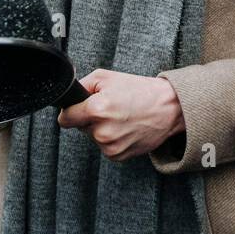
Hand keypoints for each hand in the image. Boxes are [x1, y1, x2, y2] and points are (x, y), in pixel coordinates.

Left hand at [57, 69, 184, 161]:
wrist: (169, 108)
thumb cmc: (139, 90)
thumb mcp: (106, 77)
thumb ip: (81, 86)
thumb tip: (68, 98)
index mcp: (97, 109)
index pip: (65, 119)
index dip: (70, 112)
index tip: (78, 109)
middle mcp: (102, 131)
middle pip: (80, 127)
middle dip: (90, 118)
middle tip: (111, 108)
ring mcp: (110, 146)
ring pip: (93, 137)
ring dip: (102, 129)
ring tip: (121, 118)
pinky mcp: (118, 156)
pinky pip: (105, 147)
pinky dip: (112, 139)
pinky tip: (126, 128)